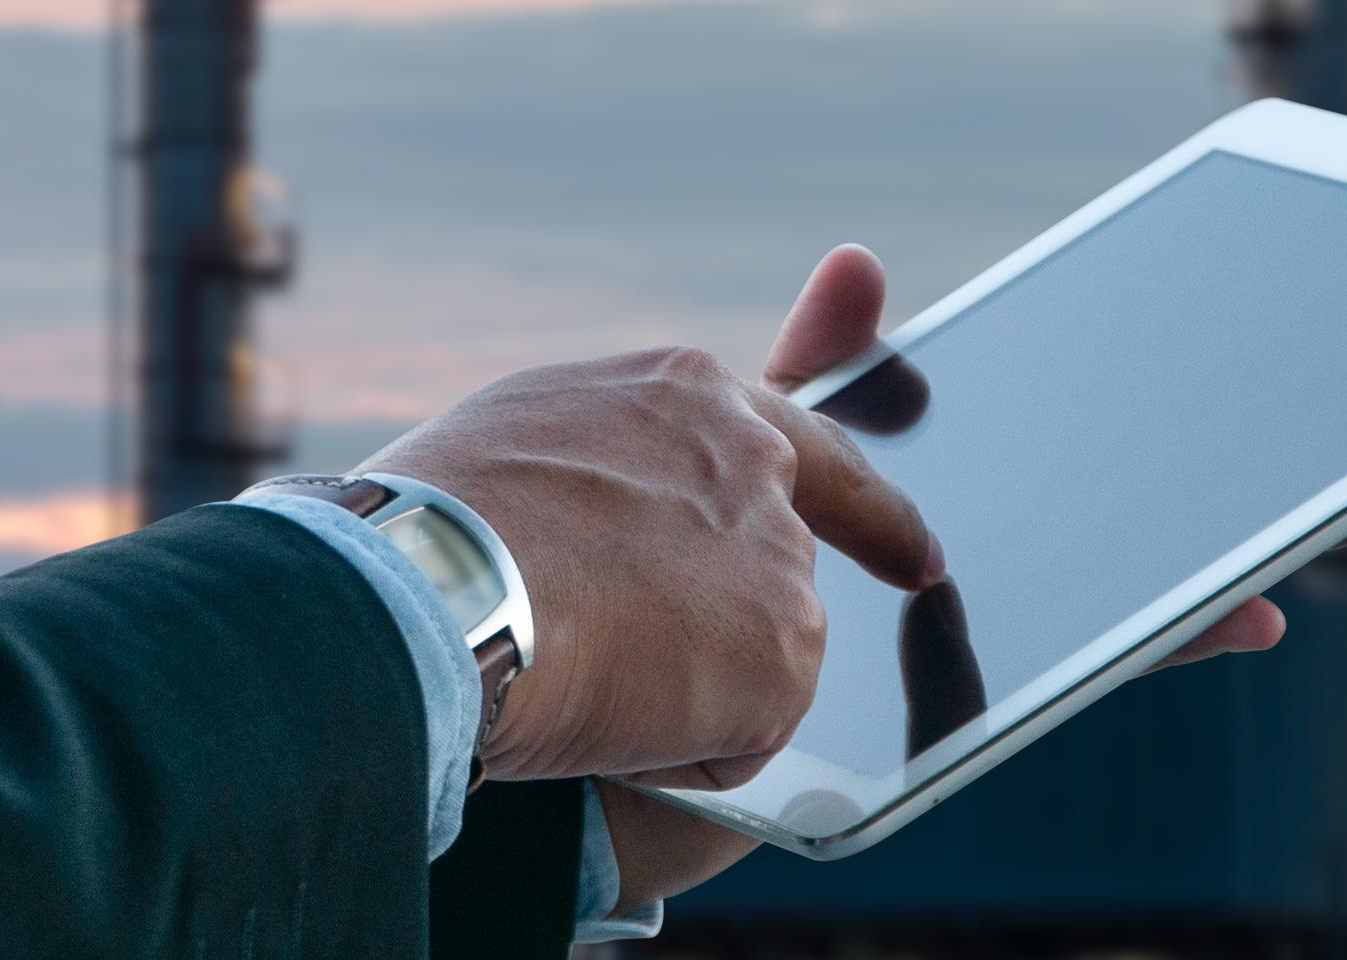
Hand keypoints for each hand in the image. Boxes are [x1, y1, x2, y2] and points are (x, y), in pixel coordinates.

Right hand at [354, 290, 943, 792]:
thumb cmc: (429, 524)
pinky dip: (676, 752)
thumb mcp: (518, 443)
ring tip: (574, 674)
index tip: (917, 555)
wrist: (432, 589)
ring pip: (753, 659)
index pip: (805, 442)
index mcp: (683, 393)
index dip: (865, 506)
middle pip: (781, 566)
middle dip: (741, 622)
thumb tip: (610, 511)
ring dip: (681, 688)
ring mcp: (780, 560)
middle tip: (671, 664)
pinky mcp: (785, 652)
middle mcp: (755, 460)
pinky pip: (738, 738)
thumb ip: (602, 459)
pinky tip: (601, 718)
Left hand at [585, 245, 1346, 917]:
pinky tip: (1254, 614)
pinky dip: (1178, 636)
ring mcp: (980, 645)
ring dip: (1265, 555)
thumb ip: (815, 372)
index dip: (1177, 425)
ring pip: (1150, 590)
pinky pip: (1094, 664)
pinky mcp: (968, 707)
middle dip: (1265, 487)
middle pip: (1146, 520)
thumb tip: (865, 261)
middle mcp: (977, 584)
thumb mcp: (739, 456)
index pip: (1081, 458)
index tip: (1269, 379)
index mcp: (935, 515)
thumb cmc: (665, 592)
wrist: (608, 724)